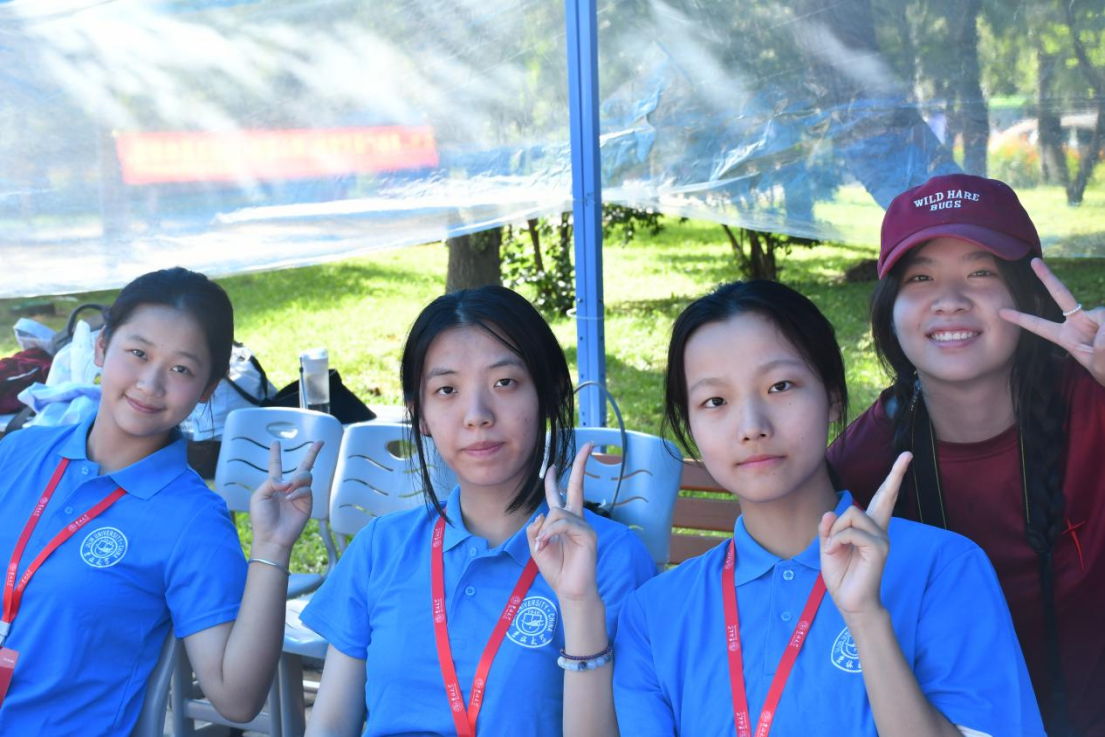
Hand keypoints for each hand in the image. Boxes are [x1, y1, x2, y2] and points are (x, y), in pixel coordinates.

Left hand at [249, 440, 322, 558]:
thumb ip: (271, 482)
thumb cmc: (261, 518)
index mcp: (274, 484)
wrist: (272, 537)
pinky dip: (298, 492)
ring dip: (298, 479)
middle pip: (304, 466)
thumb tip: (289, 481)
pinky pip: (306, 490)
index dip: (276, 454)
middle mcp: (289, 487)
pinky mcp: (307, 503)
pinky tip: (290, 498)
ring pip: (306, 475)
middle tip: (320, 442)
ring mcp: (300, 494)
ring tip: (289, 489)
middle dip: (313, 453)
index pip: (276, 465)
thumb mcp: (259, 496)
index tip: (276, 443)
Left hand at [526, 442, 600, 603]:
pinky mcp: (588, 534)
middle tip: (589, 444)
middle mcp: (576, 519)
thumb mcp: (536, 546)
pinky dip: (550, 534)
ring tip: (542, 547)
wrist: (569, 590)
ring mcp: (584, 525)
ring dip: (545, 531)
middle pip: (576, 486)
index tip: (555, 464)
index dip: (557, 479)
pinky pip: (563, 524)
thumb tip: (543, 516)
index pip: (562, 495)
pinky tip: (546, 546)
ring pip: (557, 513)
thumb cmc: (556, 570)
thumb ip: (535, 528)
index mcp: (564, 521)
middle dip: (581, 464)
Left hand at [819, 452, 911, 620]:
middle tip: (908, 456)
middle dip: (896, 475)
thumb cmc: (841, 575)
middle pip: (886, 496)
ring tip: (832, 547)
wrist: (850, 602)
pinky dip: (837, 540)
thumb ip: (828, 529)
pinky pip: (852, 532)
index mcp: (869, 528)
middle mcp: (879, 530)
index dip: (894, 478)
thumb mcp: (828, 547)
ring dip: (835, 530)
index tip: (907, 457)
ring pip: (851, 514)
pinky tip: (834, 551)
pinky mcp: (879, 548)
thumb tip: (830, 512)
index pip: (882, 498)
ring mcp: (882, 538)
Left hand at [1000, 258, 1104, 384]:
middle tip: (1033, 261)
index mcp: (1065, 337)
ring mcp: (1096, 316)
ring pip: (1101, 318)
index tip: (1001, 312)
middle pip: (1061, 295)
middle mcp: (1078, 321)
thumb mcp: (1099, 365)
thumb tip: (1104, 330)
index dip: (1021, 319)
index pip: (1039, 326)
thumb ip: (1100, 349)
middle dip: (1047, 278)